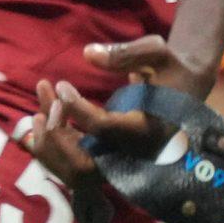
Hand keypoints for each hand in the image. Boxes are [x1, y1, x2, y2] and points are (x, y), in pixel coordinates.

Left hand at [14, 35, 215, 195]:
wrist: (186, 91)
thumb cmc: (171, 68)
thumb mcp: (156, 52)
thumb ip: (125, 53)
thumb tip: (88, 54)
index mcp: (147, 128)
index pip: (103, 127)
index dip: (76, 108)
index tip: (61, 85)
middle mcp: (134, 154)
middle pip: (83, 162)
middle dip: (57, 135)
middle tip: (44, 103)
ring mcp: (122, 162)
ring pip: (75, 170)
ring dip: (50, 143)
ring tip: (37, 110)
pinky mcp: (111, 162)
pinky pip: (76, 167)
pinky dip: (55, 148)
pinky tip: (43, 119)